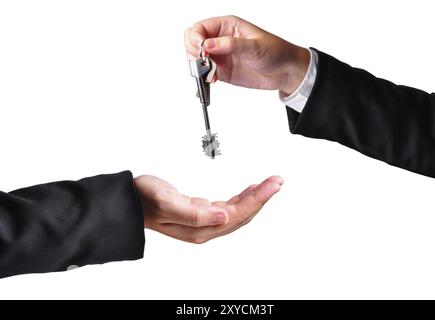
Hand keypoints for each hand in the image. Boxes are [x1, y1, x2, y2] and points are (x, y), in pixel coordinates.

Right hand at [134, 175, 282, 243]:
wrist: (130, 200)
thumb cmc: (144, 200)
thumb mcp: (166, 203)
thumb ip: (195, 215)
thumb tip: (224, 215)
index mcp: (200, 228)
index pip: (237, 215)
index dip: (258, 200)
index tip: (272, 185)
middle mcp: (205, 228)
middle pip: (242, 214)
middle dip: (262, 197)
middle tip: (277, 181)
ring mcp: (204, 222)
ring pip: (238, 211)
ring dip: (256, 198)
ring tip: (270, 184)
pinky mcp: (202, 213)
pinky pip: (230, 207)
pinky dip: (243, 198)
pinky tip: (250, 190)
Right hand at [184, 15, 309, 94]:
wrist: (285, 71)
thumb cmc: (275, 51)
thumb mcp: (254, 46)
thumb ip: (229, 45)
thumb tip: (207, 45)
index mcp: (227, 26)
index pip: (200, 28)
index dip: (196, 38)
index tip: (200, 50)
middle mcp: (221, 40)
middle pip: (193, 42)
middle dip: (194, 53)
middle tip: (204, 63)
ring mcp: (220, 56)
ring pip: (197, 59)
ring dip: (198, 67)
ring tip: (211, 74)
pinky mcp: (222, 71)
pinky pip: (205, 74)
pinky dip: (203, 78)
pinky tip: (210, 81)